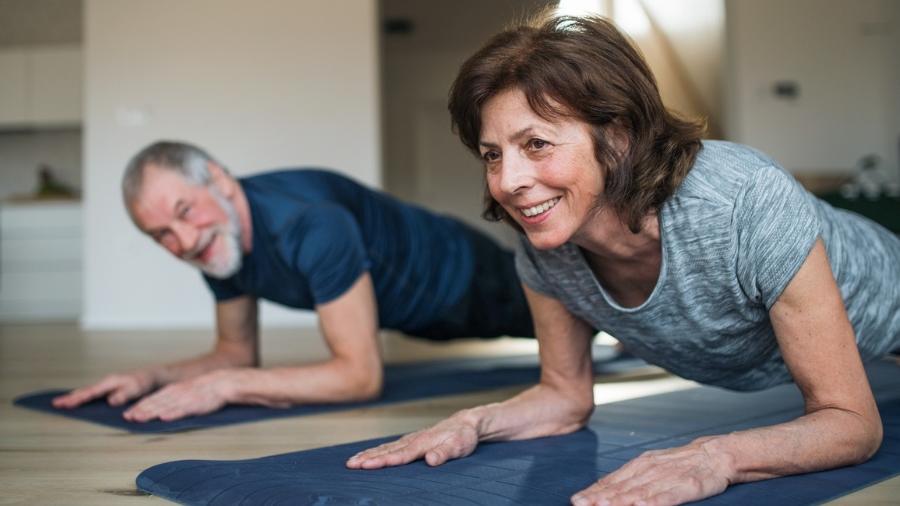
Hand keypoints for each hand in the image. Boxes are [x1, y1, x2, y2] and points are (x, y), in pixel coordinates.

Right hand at [52, 371, 154, 408]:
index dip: (77, 399)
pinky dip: (83, 397)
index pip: (90, 392)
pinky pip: (93, 394)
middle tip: (54, 404)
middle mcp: (106, 383)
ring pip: (87, 392)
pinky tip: (77, 402)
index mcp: (110, 382)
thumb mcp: (136, 388)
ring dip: (74, 397)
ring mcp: (107, 386)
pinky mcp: (109, 389)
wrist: (151, 376)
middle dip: (70, 397)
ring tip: (60, 403)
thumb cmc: (144, 382)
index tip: (65, 404)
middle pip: (84, 391)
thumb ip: (124, 394)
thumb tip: (110, 401)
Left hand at [122, 370, 234, 421]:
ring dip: (151, 413)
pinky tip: (164, 418)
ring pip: (164, 407)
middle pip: (155, 403)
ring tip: (139, 419)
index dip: (139, 406)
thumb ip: (172, 397)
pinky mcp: (195, 405)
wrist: (222, 383)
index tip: (128, 414)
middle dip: (140, 410)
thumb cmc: (204, 389)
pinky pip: (182, 410)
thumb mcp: (185, 390)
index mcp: (173, 390)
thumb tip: (159, 409)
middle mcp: (176, 393)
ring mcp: (185, 399)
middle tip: (127, 418)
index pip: (152, 399)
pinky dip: (172, 414)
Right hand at [346, 412, 479, 468]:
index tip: (367, 466)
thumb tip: (431, 460)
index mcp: (422, 443)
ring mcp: (410, 439)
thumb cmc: (462, 436)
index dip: (384, 461)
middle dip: (367, 458)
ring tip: (351, 462)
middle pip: (387, 451)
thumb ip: (444, 453)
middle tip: (350, 465)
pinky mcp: (410, 440)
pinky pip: (389, 446)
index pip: (400, 455)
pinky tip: (367, 455)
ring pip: (385, 448)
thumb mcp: (459, 446)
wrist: (465, 423)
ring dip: (367, 454)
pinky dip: (375, 451)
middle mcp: (413, 440)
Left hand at [571, 437, 733, 505]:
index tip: (577, 500)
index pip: (612, 480)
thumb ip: (628, 479)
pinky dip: (656, 502)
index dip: (594, 491)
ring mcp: (669, 477)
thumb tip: (600, 491)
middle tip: (583, 505)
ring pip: (640, 492)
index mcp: (640, 465)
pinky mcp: (688, 485)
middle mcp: (651, 469)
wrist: (715, 454)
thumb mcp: (650, 466)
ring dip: (621, 501)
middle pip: (622, 487)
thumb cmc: (679, 464)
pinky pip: (670, 495)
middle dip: (600, 498)